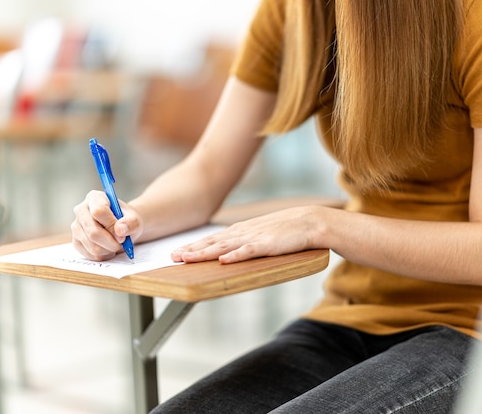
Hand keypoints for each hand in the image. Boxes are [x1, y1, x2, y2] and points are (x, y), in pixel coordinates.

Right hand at [71, 190, 142, 260]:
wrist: (122, 228)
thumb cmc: (127, 220)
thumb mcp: (135, 219)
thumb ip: (131, 222)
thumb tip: (120, 229)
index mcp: (95, 198)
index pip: (99, 211)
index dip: (112, 225)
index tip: (122, 232)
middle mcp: (81, 210)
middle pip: (93, 232)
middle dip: (111, 242)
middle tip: (122, 242)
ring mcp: (76, 226)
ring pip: (92, 246)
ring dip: (109, 250)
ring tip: (116, 245)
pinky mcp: (76, 241)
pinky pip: (89, 254)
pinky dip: (103, 255)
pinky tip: (109, 249)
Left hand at [172, 205, 323, 263]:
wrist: (309, 221)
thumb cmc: (286, 229)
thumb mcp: (259, 234)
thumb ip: (243, 241)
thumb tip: (226, 252)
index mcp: (241, 231)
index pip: (212, 239)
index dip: (194, 247)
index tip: (177, 253)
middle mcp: (243, 233)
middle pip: (212, 242)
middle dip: (192, 250)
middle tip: (172, 257)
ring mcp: (255, 238)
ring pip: (224, 246)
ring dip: (204, 253)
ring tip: (187, 258)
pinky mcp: (268, 244)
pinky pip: (249, 251)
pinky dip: (235, 256)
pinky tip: (223, 260)